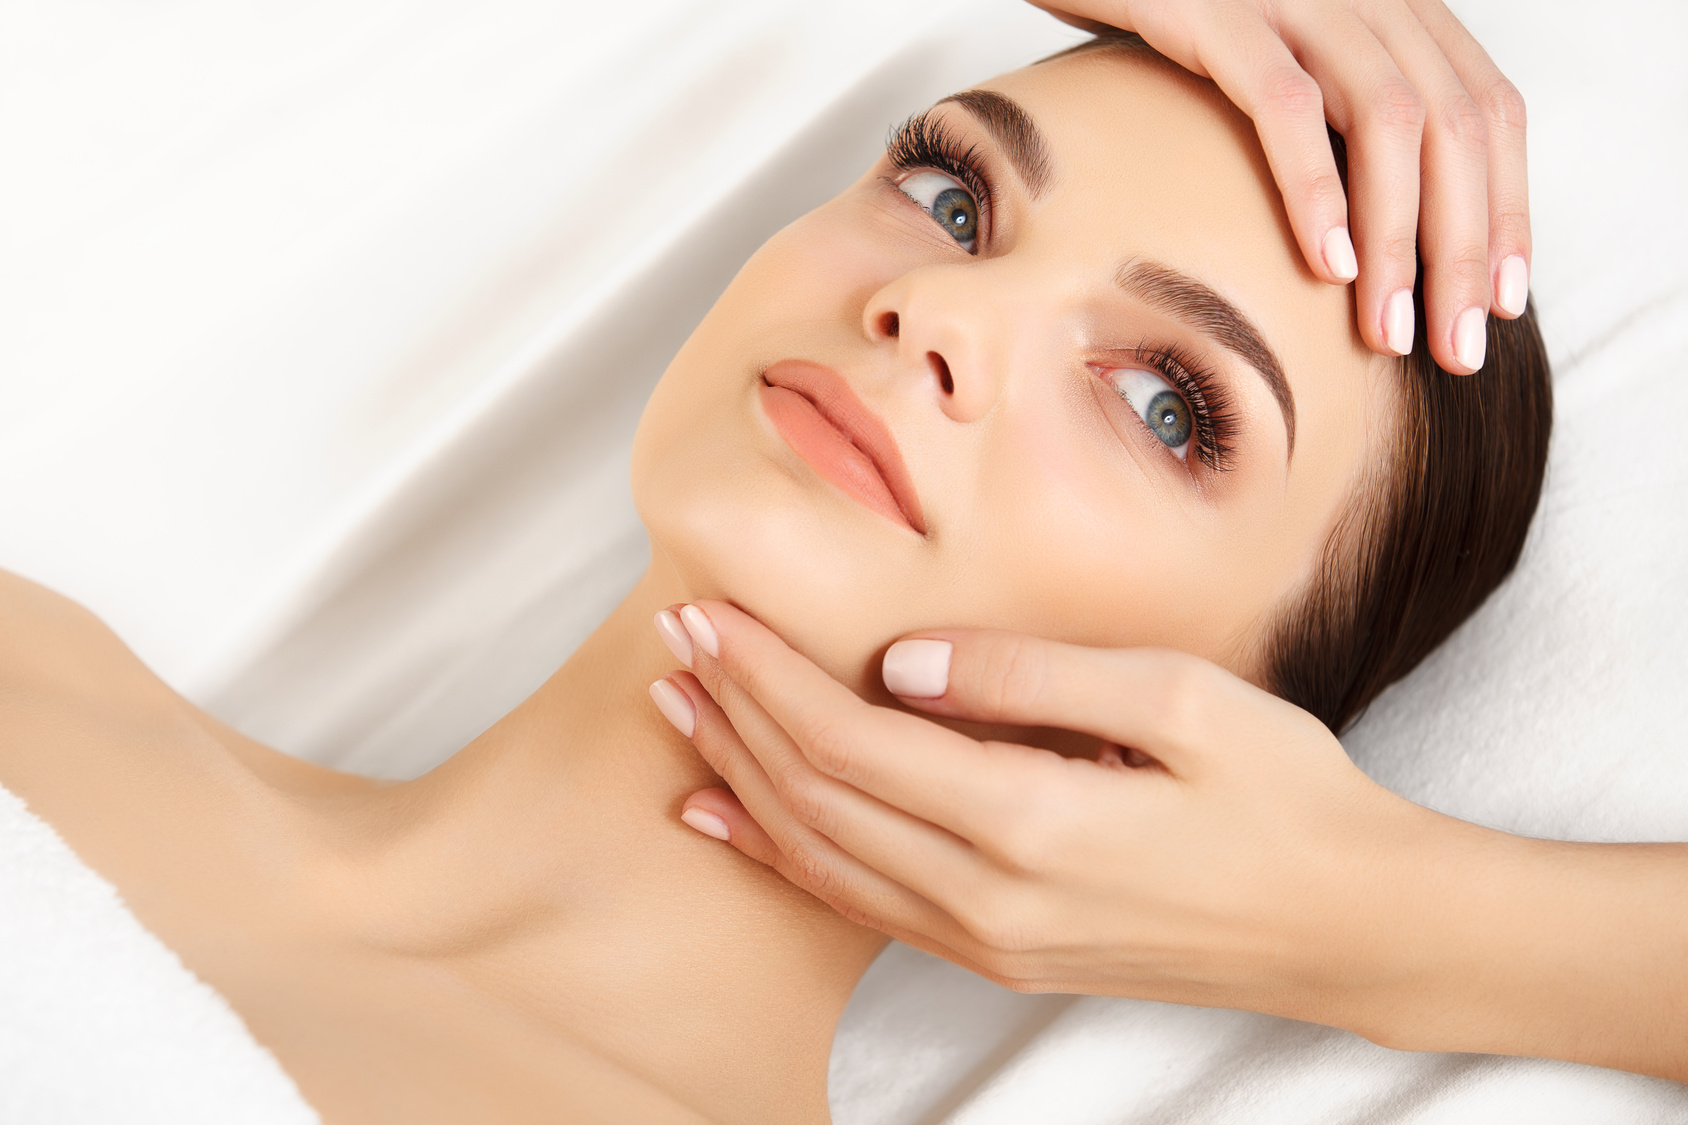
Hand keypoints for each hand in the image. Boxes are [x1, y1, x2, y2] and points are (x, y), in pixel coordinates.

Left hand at [650, 600, 1452, 1029]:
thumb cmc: (1284, 797)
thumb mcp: (1179, 699)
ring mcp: (988, 943)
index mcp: (1032, 822)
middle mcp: (989, 901)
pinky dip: (784, 856)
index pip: (850, 740)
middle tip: (672, 639)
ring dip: (742, 778)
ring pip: (822, 858)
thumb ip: (1031, 674)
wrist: (1349, 927)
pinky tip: (734, 820)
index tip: (709, 613)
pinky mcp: (999, 958)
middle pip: (816, 797)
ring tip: (679, 712)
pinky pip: (860, 906)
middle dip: (733, 712)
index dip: (765, 675)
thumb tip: (903, 660)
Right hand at [1034, 0, 1529, 372]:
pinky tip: (1325, 266)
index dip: (1507, 207)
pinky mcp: (1221, 11)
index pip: (1486, 108)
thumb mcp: (1270, 63)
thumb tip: (1364, 234)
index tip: (1502, 303)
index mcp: (1389, 5)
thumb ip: (1328, 119)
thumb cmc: (1167, 17)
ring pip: (1389, 120)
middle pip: (1454, 124)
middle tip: (1457, 349)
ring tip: (1389, 330)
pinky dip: (1315, 190)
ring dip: (1400, 239)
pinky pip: (1286, 105)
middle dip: (1466, 249)